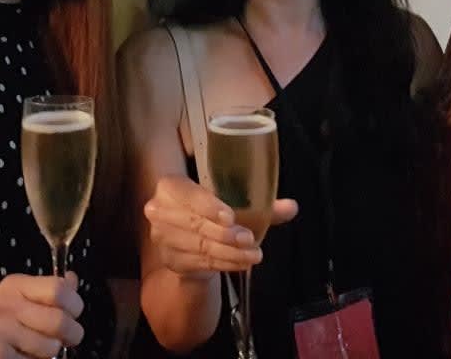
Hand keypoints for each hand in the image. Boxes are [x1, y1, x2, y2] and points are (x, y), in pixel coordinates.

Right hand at [0, 272, 83, 358]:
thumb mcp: (16, 296)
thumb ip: (47, 290)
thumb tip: (73, 281)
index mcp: (14, 286)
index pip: (58, 289)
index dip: (75, 304)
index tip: (73, 313)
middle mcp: (5, 306)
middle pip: (59, 321)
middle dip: (71, 333)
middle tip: (66, 338)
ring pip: (50, 348)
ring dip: (51, 353)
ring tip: (37, 348)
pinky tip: (21, 357)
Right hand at [143, 175, 298, 279]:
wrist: (190, 239)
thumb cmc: (212, 212)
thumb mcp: (233, 201)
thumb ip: (261, 204)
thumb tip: (291, 207)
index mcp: (170, 186)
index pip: (185, 193)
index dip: (206, 205)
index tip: (230, 217)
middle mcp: (159, 210)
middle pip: (193, 223)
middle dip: (224, 234)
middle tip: (249, 238)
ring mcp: (162, 238)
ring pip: (199, 246)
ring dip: (228, 253)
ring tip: (253, 254)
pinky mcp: (170, 260)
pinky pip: (200, 263)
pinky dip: (223, 264)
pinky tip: (241, 263)